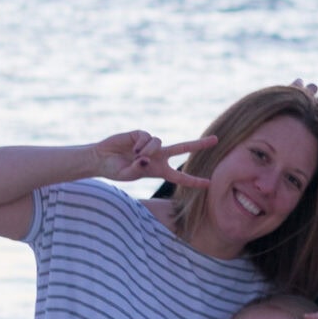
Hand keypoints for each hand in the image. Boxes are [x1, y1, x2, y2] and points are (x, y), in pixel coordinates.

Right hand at [90, 130, 214, 186]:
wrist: (101, 158)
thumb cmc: (115, 170)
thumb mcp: (128, 175)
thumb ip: (139, 169)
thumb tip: (147, 159)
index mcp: (159, 170)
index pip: (180, 176)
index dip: (193, 181)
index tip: (208, 184)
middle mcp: (158, 156)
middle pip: (183, 148)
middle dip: (199, 145)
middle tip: (216, 140)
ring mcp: (150, 144)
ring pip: (159, 142)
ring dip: (149, 150)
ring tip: (136, 156)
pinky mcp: (141, 134)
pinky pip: (148, 137)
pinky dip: (142, 144)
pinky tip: (133, 148)